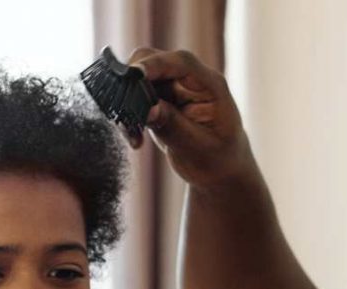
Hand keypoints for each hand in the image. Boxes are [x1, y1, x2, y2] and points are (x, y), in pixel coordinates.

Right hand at [126, 47, 254, 188]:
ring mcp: (174, 86)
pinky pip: (135, 96)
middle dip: (133, 82)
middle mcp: (191, 79)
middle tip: (125, 114)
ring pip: (138, 78)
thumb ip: (174, 126)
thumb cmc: (218, 160)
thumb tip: (148, 110)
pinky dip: (129, 114)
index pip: (181, 62)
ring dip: (128, 103)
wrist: (221, 170)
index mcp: (210, 85)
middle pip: (154, 60)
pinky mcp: (159, 98)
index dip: (155, 64)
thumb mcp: (198, 148)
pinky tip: (135, 138)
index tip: (132, 74)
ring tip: (133, 135)